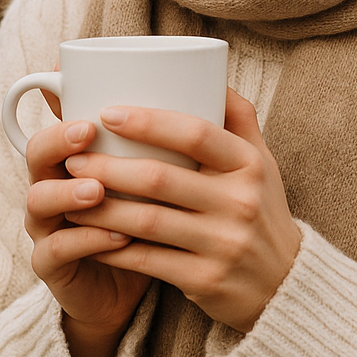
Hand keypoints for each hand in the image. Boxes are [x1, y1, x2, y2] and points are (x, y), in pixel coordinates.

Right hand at [24, 119, 151, 356]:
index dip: (66, 108)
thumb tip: (208, 87)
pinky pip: (57, 250)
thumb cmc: (150, 218)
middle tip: (89, 134)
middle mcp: (53, 184)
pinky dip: (87, 240)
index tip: (99, 104)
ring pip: (38, 200)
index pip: (59, 120)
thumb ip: (170, 138)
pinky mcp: (51, 265)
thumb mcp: (161, 175)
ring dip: (68, 192)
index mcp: (76, 156)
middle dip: (59, 140)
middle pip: (37, 153)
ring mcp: (47, 224)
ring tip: (98, 189)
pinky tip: (119, 237)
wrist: (131, 285)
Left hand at [64, 89, 301, 333]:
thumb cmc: (261, 209)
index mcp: (249, 163)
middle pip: (160, 177)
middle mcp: (239, 201)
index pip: (195, 132)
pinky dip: (111, 246)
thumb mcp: (261, 160)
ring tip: (70, 193)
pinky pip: (146, 260)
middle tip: (74, 157)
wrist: (286, 284)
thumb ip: (238, 116)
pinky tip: (87, 234)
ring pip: (147, 220)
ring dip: (101, 206)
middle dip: (109, 166)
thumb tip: (209, 72)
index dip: (148, 121)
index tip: (107, 113)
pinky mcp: (205, 280)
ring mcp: (223, 243)